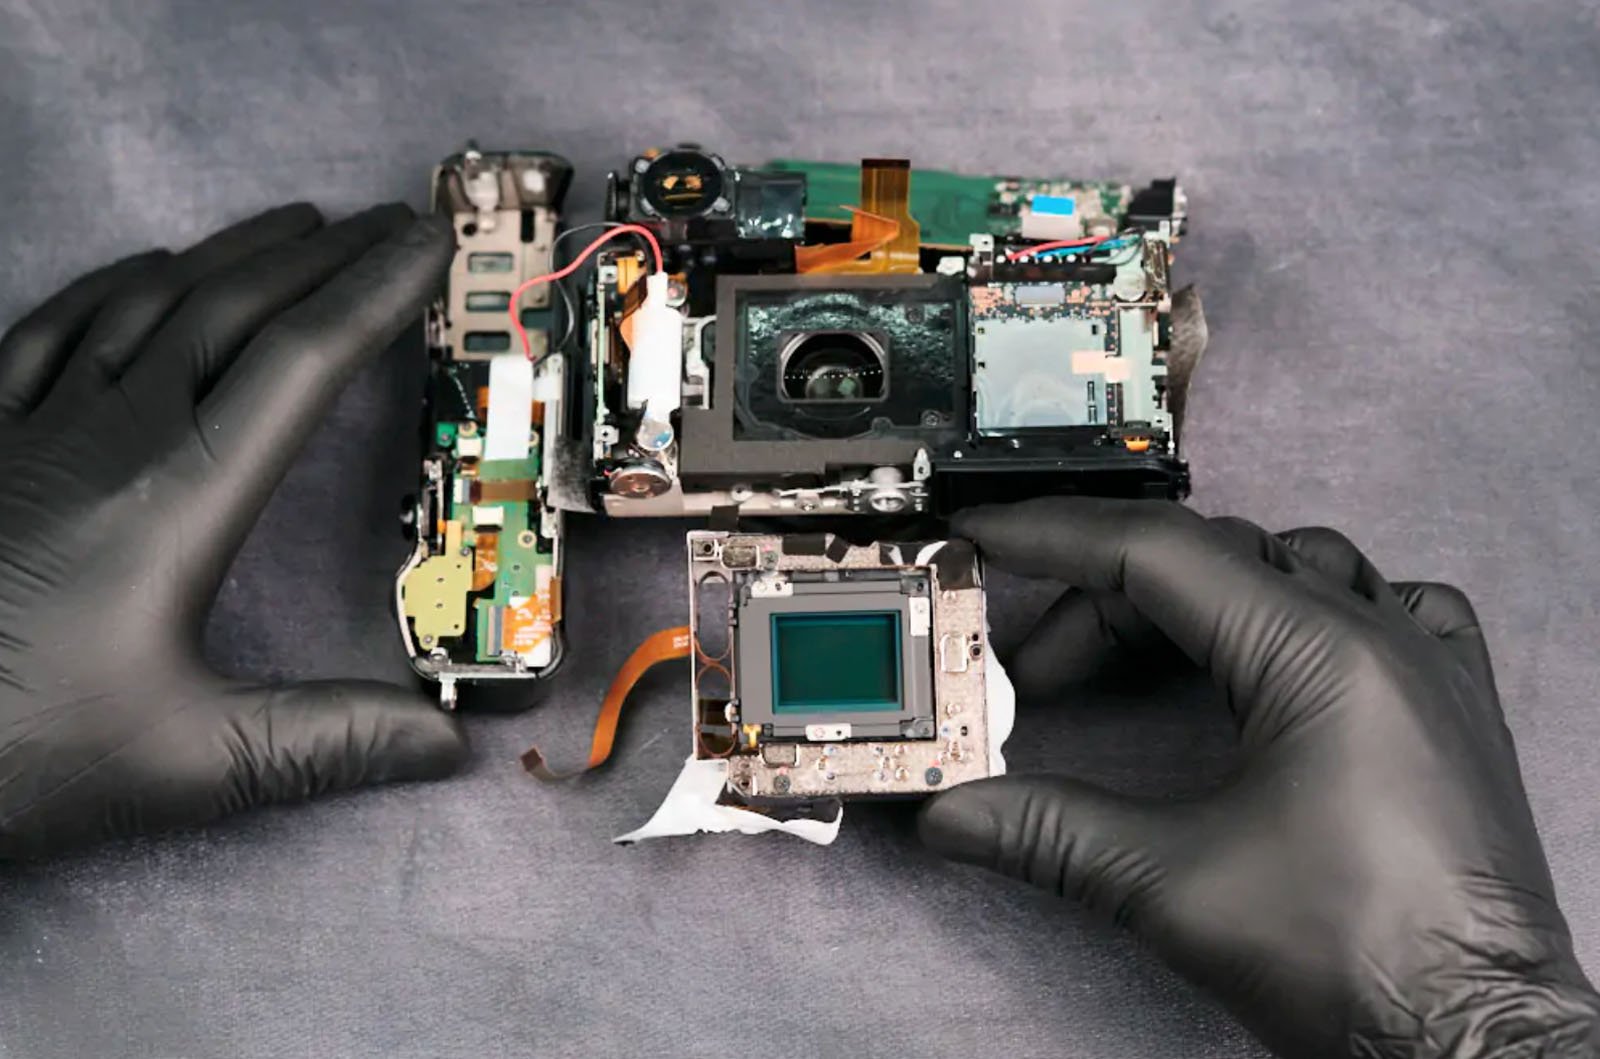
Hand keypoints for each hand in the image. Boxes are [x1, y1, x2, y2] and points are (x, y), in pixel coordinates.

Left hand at [0, 203, 466, 857]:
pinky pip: (51, 329)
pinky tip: (145, 268)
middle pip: (232, 310)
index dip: (374, 294)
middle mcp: (105, 437)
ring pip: (147, 303)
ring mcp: (27, 427)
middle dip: (322, 256)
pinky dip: (115, 283)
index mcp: (174, 498)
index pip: (299, 363)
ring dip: (232, 254)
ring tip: (297, 224)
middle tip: (388, 223)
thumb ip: (325, 742)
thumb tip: (447, 745)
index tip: (429, 247)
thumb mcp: (185, 763)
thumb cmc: (13, 753)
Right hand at [921, 499, 1599, 1057]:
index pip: (1156, 554)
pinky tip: (1271, 648)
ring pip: (1288, 569)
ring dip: (1192, 600)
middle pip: (1207, 563)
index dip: (1055, 539)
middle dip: (1100, 605)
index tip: (989, 537)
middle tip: (1032, 671)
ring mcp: (1427, 666)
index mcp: (1320, 655)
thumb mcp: (1173, 888)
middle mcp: (1382, 638)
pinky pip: (1380, 603)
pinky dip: (1303, 606)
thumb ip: (1047, 832)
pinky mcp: (1449, 706)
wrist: (1477, 1042)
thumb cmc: (1364, 964)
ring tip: (1127, 662)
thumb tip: (951, 815)